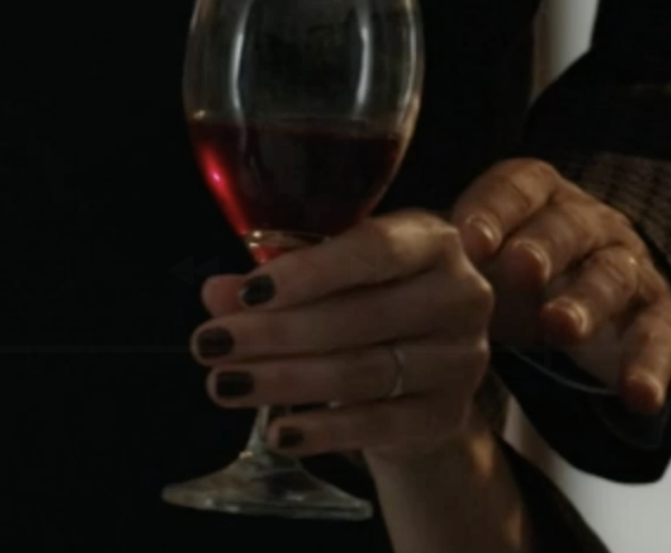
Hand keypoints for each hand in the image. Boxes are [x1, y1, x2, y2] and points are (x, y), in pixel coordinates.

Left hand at [191, 211, 493, 463]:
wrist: (422, 370)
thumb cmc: (364, 300)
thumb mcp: (323, 277)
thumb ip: (272, 282)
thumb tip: (216, 294)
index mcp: (430, 240)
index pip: (373, 251)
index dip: (309, 273)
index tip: (247, 292)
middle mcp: (460, 295)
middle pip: (358, 317)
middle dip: (273, 332)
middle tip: (208, 343)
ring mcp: (461, 359)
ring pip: (362, 372)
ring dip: (284, 381)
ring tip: (223, 383)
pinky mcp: (448, 414)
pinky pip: (380, 424)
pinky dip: (324, 431)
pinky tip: (277, 431)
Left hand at [452, 158, 670, 413]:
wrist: (576, 300)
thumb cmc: (503, 268)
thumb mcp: (472, 251)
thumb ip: (428, 244)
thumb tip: (354, 248)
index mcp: (535, 196)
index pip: (516, 188)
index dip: (494, 209)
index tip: (467, 238)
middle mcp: (587, 223)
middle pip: (569, 227)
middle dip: (545, 246)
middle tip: (520, 267)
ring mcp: (627, 267)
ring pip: (613, 276)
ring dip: (589, 301)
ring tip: (561, 327)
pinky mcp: (658, 319)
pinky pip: (661, 339)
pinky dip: (650, 367)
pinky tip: (637, 394)